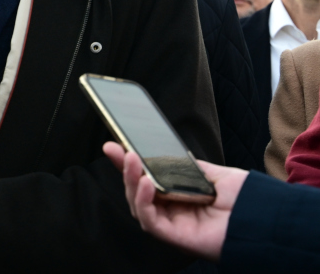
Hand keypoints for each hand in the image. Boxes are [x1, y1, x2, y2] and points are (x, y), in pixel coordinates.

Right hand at [102, 142, 246, 261]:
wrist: (267, 218)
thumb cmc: (246, 200)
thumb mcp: (212, 174)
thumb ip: (186, 166)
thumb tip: (160, 152)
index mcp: (179, 197)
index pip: (147, 180)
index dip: (130, 165)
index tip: (115, 146)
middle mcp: (173, 212)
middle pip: (137, 193)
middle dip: (125, 170)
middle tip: (118, 150)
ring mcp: (173, 225)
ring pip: (138, 206)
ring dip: (130, 183)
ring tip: (132, 161)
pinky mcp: (175, 237)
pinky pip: (150, 221)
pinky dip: (142, 202)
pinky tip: (145, 183)